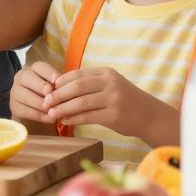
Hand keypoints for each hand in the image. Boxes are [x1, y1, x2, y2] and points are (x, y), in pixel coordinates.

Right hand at [11, 61, 59, 126]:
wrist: (39, 114)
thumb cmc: (50, 96)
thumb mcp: (55, 88)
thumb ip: (59, 85)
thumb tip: (66, 86)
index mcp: (33, 69)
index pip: (39, 66)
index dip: (49, 73)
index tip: (58, 81)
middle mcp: (21, 77)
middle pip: (27, 77)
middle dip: (40, 85)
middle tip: (51, 93)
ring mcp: (15, 92)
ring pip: (25, 95)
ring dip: (40, 103)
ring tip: (53, 110)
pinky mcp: (14, 107)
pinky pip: (24, 110)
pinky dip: (38, 115)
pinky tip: (49, 118)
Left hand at [46, 67, 178, 146]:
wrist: (149, 115)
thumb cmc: (125, 101)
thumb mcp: (110, 85)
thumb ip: (90, 85)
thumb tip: (60, 88)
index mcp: (106, 73)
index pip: (78, 74)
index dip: (61, 82)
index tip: (48, 90)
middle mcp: (110, 83)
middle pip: (77, 86)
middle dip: (58, 95)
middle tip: (45, 102)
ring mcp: (113, 99)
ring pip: (81, 102)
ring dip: (63, 108)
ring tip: (51, 114)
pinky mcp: (114, 115)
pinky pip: (88, 116)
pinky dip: (74, 119)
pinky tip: (65, 121)